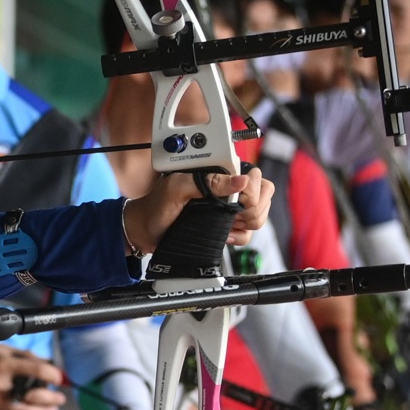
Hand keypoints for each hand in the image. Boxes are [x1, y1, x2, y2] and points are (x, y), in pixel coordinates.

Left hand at [121, 167, 273, 253]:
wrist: (145, 231)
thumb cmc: (156, 205)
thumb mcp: (177, 187)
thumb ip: (206, 181)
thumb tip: (239, 181)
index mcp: (218, 173)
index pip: (254, 176)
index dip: (253, 190)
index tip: (239, 200)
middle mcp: (228, 189)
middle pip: (264, 195)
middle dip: (252, 209)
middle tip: (230, 213)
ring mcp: (229, 208)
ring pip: (259, 216)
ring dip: (245, 224)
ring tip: (223, 224)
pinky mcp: (227, 227)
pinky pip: (248, 234)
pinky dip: (238, 237)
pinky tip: (223, 235)